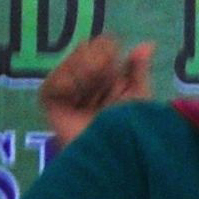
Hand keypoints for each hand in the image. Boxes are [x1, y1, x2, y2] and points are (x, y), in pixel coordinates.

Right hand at [38, 33, 153, 146]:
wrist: (113, 154)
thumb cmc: (130, 131)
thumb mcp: (140, 99)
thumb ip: (139, 71)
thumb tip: (147, 44)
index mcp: (108, 80)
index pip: (102, 47)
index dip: (107, 51)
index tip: (115, 65)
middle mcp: (86, 83)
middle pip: (85, 50)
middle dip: (97, 62)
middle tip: (104, 81)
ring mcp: (68, 93)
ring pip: (70, 61)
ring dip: (83, 71)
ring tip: (91, 91)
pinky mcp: (51, 103)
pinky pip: (52, 82)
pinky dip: (65, 83)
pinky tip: (75, 93)